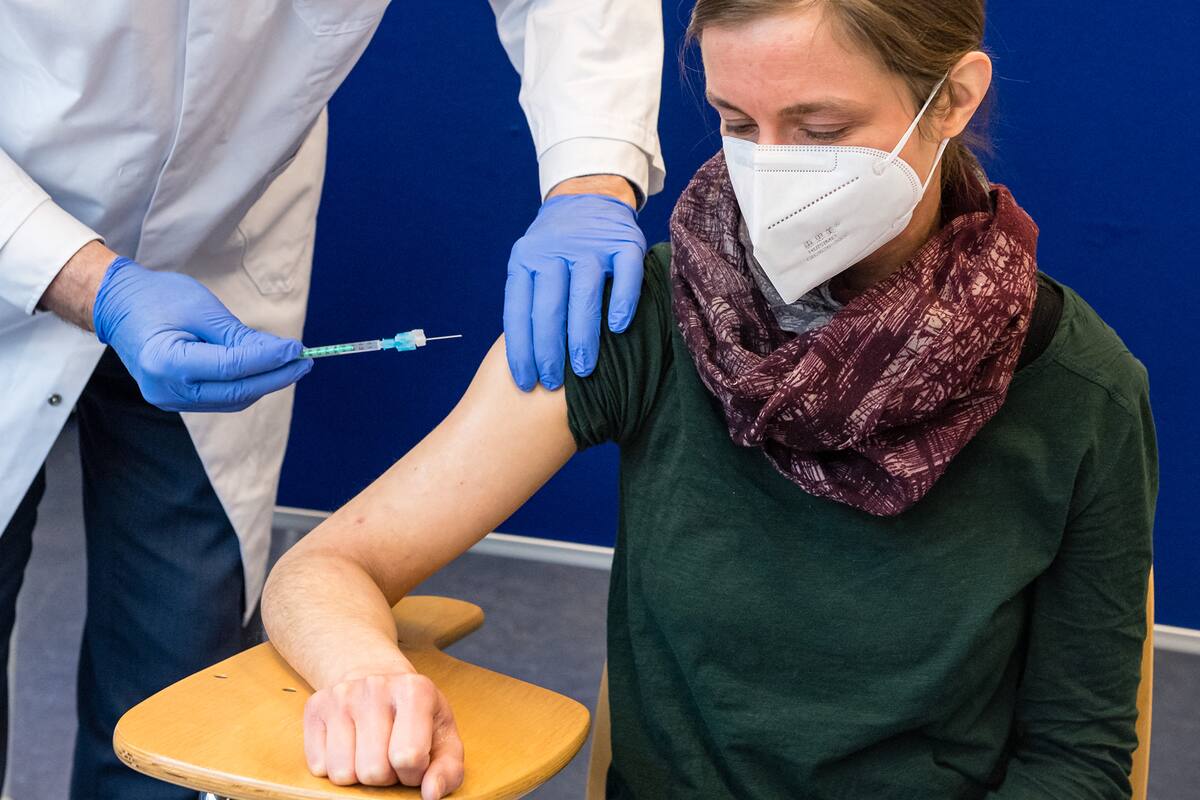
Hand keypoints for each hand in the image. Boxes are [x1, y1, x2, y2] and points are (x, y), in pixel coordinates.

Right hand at [92, 255, 311, 411]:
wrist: (117, 306)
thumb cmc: (156, 298)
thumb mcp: (201, 308)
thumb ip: (239, 337)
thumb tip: (281, 353)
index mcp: (167, 363)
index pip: (233, 368)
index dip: (271, 360)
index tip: (299, 350)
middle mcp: (166, 389)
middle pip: (236, 392)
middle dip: (276, 377)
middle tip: (304, 361)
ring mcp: (169, 399)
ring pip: (231, 400)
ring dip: (264, 384)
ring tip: (289, 365)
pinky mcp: (176, 400)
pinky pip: (220, 398)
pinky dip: (245, 386)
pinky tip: (263, 371)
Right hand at [304, 670, 463, 797]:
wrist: (378, 677)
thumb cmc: (416, 716)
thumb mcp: (444, 738)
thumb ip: (448, 770)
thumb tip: (430, 794)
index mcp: (415, 690)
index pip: (407, 757)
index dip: (413, 773)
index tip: (415, 762)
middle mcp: (376, 686)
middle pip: (373, 771)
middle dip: (385, 776)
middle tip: (390, 757)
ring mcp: (342, 695)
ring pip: (343, 773)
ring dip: (359, 774)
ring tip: (371, 752)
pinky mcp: (315, 706)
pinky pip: (319, 766)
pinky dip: (335, 767)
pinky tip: (350, 746)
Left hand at [503, 185, 645, 390]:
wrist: (587, 196)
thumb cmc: (556, 248)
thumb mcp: (531, 265)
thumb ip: (530, 301)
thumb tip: (528, 360)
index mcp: (525, 259)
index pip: (518, 310)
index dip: (521, 350)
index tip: (525, 382)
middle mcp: (554, 250)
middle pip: (549, 306)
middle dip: (549, 350)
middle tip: (552, 383)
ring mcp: (591, 245)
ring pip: (584, 293)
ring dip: (582, 336)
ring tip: (582, 370)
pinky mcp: (624, 242)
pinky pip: (625, 275)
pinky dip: (622, 302)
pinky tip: (619, 328)